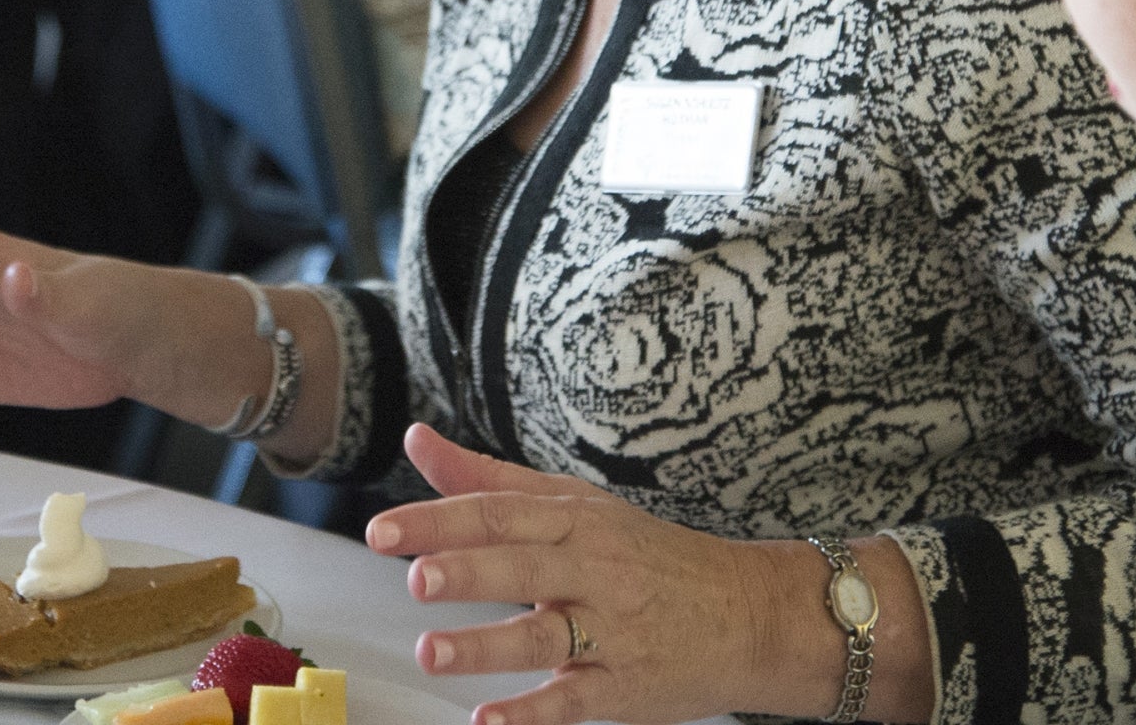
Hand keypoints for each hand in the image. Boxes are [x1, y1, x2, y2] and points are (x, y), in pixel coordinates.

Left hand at [369, 426, 831, 724]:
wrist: (749, 612)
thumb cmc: (647, 554)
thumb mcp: (575, 504)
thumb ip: (488, 479)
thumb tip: (418, 439)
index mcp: (574, 521)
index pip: (499, 513)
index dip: (440, 520)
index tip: (385, 531)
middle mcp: (592, 570)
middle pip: (523, 566)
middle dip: (467, 571)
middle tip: (417, 578)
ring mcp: (610, 631)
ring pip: (544, 635)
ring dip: (485, 646)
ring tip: (430, 652)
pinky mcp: (624, 687)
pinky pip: (574, 701)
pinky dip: (531, 714)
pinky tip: (488, 719)